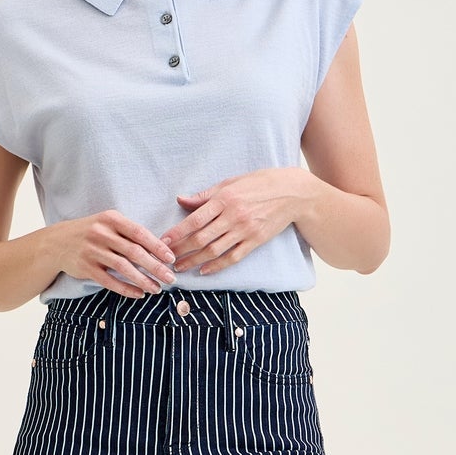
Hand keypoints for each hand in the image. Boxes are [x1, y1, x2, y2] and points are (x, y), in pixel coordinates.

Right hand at [58, 210, 177, 296]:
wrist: (57, 242)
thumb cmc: (92, 232)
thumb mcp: (108, 224)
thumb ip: (130, 233)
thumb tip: (161, 248)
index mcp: (111, 219)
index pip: (139, 233)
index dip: (157, 246)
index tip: (171, 258)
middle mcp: (101, 234)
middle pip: (134, 252)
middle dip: (155, 267)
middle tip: (170, 278)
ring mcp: (92, 251)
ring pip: (123, 268)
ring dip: (143, 280)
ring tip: (157, 288)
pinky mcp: (86, 268)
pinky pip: (109, 281)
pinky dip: (126, 289)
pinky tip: (139, 294)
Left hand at [159, 168, 305, 273]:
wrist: (292, 193)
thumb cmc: (259, 184)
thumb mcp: (231, 183)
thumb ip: (205, 195)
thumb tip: (181, 200)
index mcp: (224, 199)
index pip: (195, 219)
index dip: (177, 232)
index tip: (163, 241)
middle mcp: (233, 216)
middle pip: (201, 238)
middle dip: (181, 250)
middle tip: (166, 258)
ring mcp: (244, 230)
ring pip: (214, 250)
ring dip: (194, 261)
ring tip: (180, 267)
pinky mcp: (255, 241)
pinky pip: (233, 257)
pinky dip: (217, 266)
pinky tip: (204, 271)